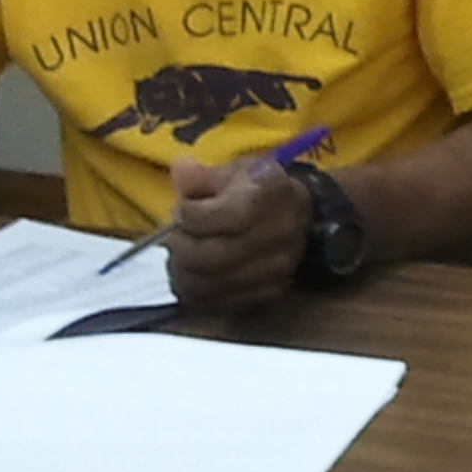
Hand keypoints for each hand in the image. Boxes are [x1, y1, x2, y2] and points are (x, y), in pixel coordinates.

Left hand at [163, 155, 312, 312]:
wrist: (297, 215)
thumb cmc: (258, 189)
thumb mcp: (235, 172)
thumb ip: (203, 176)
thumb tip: (180, 168)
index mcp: (276, 194)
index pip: (226, 216)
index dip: (192, 215)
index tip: (182, 208)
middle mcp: (283, 234)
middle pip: (215, 255)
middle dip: (182, 247)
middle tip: (175, 237)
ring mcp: (278, 268)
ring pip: (212, 283)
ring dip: (183, 272)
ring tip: (181, 255)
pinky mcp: (268, 293)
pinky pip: (219, 303)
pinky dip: (196, 292)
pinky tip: (193, 275)